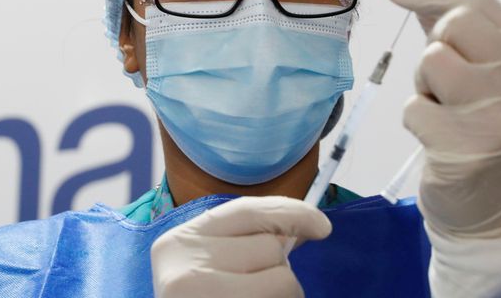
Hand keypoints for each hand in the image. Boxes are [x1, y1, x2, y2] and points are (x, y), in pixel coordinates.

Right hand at [151, 196, 331, 297]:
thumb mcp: (207, 266)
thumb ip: (245, 242)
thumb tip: (301, 227)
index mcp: (178, 243)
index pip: (246, 211)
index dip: (291, 212)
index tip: (322, 226)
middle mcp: (184, 270)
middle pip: (270, 247)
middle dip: (276, 268)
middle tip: (249, 290)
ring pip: (284, 280)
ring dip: (283, 296)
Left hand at [384, 0, 500, 236]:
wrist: (492, 203)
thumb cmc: (482, 126)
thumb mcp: (485, 72)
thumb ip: (454, 29)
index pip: (478, 2)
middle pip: (454, 25)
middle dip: (437, 48)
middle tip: (448, 83)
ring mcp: (496, 115)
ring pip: (431, 62)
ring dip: (426, 86)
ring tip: (447, 110)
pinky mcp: (465, 148)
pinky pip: (414, 108)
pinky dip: (419, 120)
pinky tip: (442, 139)